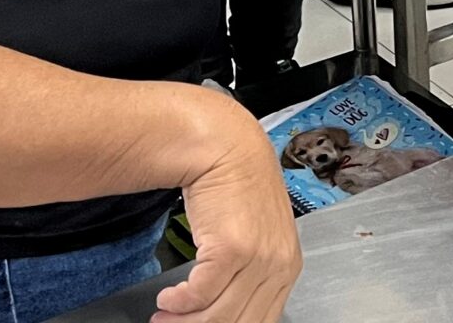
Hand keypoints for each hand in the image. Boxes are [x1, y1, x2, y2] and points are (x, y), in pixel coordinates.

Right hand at [153, 109, 301, 322]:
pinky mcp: (232, 249)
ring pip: (218, 314)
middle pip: (240, 322)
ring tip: (164, 316)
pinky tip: (168, 298)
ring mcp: (258, 259)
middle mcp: (279, 265)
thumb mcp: (256, 232)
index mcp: (287, 266)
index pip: (262, 320)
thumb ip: (251, 271)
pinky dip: (179, 302)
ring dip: (183, 321)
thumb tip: (224, 306)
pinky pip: (200, 293)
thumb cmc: (237, 185)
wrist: (226, 147)